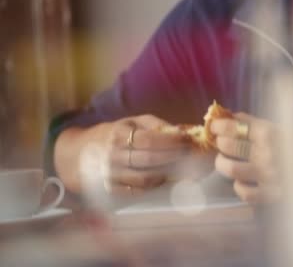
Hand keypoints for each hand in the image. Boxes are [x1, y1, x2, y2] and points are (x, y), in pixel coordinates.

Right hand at [92, 115, 213, 195]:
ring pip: (145, 178)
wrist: (81, 153)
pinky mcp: (111, 189)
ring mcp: (111, 174)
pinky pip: (138, 191)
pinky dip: (155, 187)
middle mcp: (113, 155)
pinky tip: (165, 179)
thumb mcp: (131, 122)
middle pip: (149, 160)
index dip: (171, 142)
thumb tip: (180, 131)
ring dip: (168, 175)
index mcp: (118, 134)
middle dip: (174, 158)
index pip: (149, 139)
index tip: (187, 142)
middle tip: (191, 157)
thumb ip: (155, 124)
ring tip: (181, 169)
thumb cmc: (114, 135)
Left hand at [210, 113, 280, 203]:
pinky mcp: (271, 195)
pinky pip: (244, 192)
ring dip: (223, 164)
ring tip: (224, 162)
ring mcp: (268, 175)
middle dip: (220, 144)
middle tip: (221, 144)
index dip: (219, 126)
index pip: (235, 126)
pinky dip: (239, 186)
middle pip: (229, 146)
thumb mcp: (285, 126)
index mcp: (272, 132)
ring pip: (231, 169)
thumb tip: (233, 116)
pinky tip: (242, 181)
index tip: (214, 127)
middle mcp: (267, 152)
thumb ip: (258, 121)